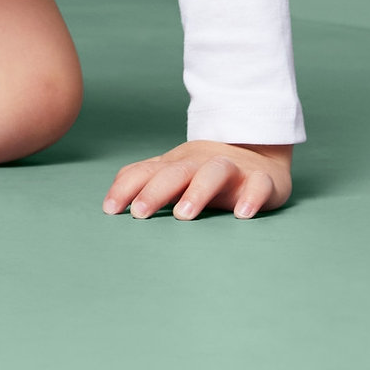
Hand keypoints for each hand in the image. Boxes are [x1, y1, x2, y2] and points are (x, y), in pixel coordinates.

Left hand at [102, 141, 291, 220]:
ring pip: (214, 173)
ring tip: (183, 215)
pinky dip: (251, 197)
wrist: (257, 153)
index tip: (109, 210)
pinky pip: (258, 185)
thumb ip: (144, 182)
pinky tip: (242, 214)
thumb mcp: (173, 174)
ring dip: (197, 192)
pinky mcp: (261, 180)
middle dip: (155, 191)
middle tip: (139, 214)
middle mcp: (201, 164)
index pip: (147, 171)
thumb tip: (109, 201)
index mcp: (177, 165)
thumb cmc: (204, 171)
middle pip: (176, 172)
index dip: (126, 188)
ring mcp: (232, 170)